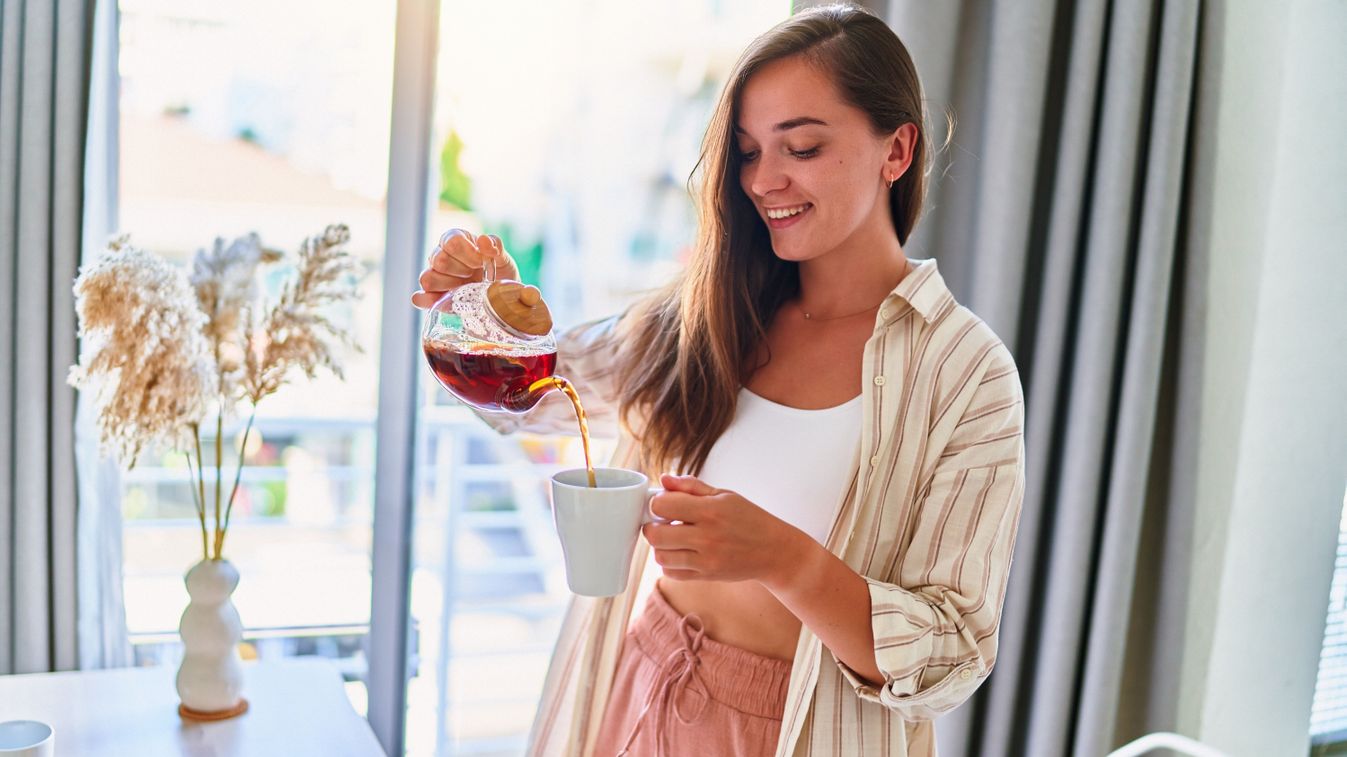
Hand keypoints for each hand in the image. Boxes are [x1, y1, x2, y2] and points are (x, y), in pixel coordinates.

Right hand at [410, 228, 520, 309]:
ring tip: (464, 288)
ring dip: (449, 286)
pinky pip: (420, 298)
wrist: (501, 297)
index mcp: (456, 239)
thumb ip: (496, 246)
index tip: (480, 263)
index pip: (451, 241)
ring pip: (427, 278)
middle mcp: (440, 254)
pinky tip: (444, 301)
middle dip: (461, 271)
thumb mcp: (503, 258)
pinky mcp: (432, 296)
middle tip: (474, 275)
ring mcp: (434, 275)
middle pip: (439, 260)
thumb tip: (483, 240)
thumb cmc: (499, 271)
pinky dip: (428, 301)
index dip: (467, 253)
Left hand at [642, 473, 808, 585]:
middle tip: (662, 522)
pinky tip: (680, 552)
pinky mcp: (706, 576)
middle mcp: (706, 537)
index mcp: (711, 510)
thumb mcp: (724, 495)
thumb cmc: (749, 518)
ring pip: (660, 556)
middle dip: (652, 526)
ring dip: (660, 546)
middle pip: (655, 535)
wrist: (774, 551)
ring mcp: (706, 560)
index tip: (665, 504)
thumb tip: (663, 480)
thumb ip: (691, 487)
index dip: (658, 503)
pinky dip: (669, 563)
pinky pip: (671, 573)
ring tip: (673, 538)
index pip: (662, 505)